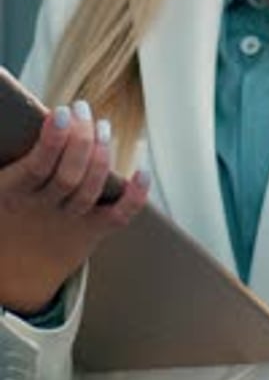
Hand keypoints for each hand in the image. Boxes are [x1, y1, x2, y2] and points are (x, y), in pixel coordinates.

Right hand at [0, 102, 148, 313]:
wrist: (10, 271)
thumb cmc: (3, 212)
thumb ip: (5, 155)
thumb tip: (20, 118)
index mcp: (13, 196)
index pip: (37, 167)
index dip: (52, 140)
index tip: (60, 112)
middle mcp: (43, 210)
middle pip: (69, 176)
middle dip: (80, 139)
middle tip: (82, 108)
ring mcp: (69, 221)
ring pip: (90, 190)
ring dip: (100, 154)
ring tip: (101, 125)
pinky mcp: (91, 231)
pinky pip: (119, 217)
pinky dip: (135, 196)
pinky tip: (142, 171)